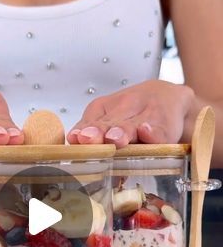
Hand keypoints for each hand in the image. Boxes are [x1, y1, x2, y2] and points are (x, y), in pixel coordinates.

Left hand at [67, 81, 195, 146]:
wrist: (171, 98)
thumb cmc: (134, 114)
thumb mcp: (109, 119)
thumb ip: (93, 136)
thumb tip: (74, 148)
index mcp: (105, 109)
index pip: (91, 121)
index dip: (83, 131)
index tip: (77, 138)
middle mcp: (124, 108)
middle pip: (109, 122)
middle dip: (99, 132)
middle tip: (89, 138)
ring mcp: (146, 115)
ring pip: (132, 125)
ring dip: (122, 132)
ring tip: (115, 140)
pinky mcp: (165, 125)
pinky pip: (159, 130)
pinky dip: (154, 134)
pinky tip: (148, 133)